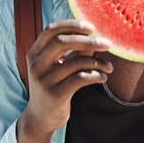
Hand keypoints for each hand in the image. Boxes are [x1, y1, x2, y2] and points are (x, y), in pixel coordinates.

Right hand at [17, 20, 112, 142]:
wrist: (41, 117)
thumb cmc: (54, 84)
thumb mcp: (59, 65)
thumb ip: (73, 50)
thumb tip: (95, 34)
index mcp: (34, 53)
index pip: (51, 30)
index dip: (72, 25)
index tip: (92, 27)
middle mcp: (36, 65)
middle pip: (62, 42)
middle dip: (88, 41)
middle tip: (107, 44)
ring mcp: (44, 80)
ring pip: (76, 62)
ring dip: (98, 62)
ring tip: (109, 67)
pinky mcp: (55, 95)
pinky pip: (81, 78)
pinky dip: (96, 75)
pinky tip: (103, 77)